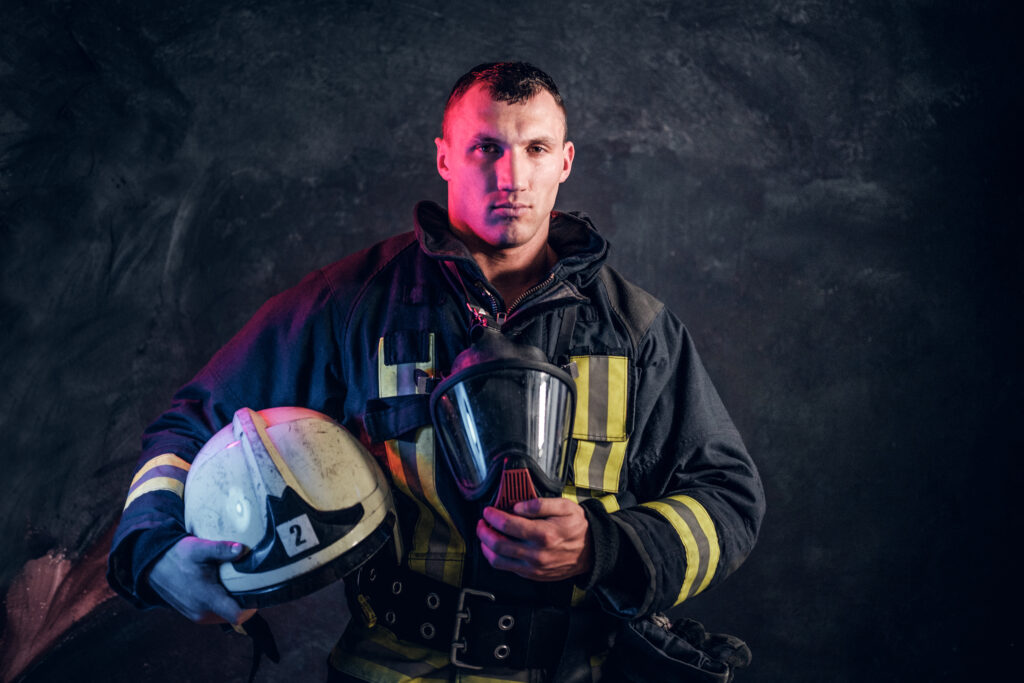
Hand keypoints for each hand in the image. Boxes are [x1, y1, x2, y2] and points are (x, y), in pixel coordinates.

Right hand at [146, 536, 255, 624]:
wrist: (153, 565)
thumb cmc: (177, 556)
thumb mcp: (199, 548)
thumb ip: (221, 549)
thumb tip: (242, 549)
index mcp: (207, 599)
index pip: (238, 615)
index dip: (253, 605)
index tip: (260, 590)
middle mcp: (203, 612)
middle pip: (235, 612)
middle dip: (245, 599)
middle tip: (250, 579)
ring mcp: (197, 615)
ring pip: (225, 613)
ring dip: (232, 600)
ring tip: (237, 581)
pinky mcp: (193, 614)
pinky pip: (216, 612)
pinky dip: (222, 602)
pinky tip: (223, 585)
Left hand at [476, 497, 593, 581]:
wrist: (592, 551)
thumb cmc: (578, 527)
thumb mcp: (564, 506)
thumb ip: (539, 504)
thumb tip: (517, 507)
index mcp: (544, 534)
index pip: (508, 525)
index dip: (493, 516)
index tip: (488, 511)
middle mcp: (537, 553)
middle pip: (498, 544)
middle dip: (484, 532)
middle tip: (482, 523)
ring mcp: (534, 567)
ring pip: (499, 561)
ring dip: (486, 547)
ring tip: (485, 536)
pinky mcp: (533, 575)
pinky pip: (508, 569)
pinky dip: (497, 558)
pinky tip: (496, 548)